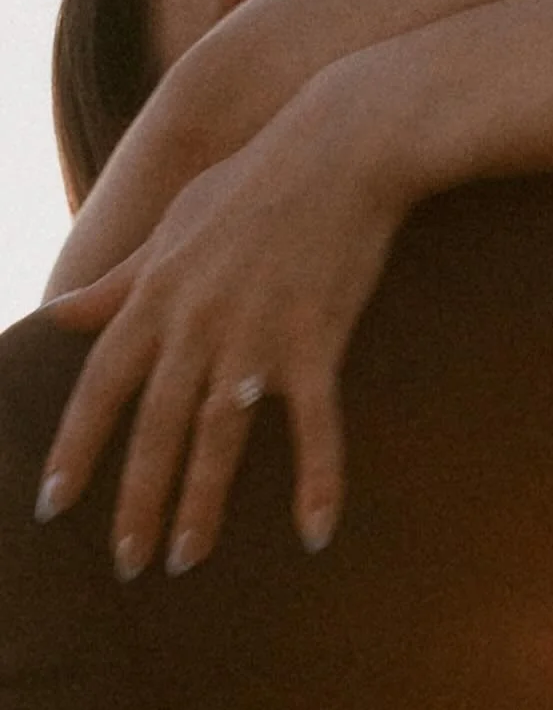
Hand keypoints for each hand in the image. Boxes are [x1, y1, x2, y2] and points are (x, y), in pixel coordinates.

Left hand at [37, 80, 403, 578]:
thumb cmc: (258, 180)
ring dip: (201, 505)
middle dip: (135, 501)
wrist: (340, 145)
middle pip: (154, 428)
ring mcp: (256, 334)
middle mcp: (195, 321)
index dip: (75, 450)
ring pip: (218, 437)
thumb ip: (121, 280)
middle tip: (126, 564)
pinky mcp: (318, 341)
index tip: (54, 505)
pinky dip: (316, 480)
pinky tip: (315, 533)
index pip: (101, 387)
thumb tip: (60, 316)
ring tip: (185, 561)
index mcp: (157, 295)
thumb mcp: (176, 222)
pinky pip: (313, 426)